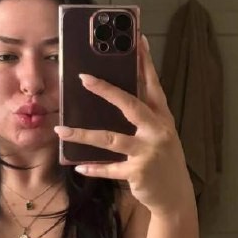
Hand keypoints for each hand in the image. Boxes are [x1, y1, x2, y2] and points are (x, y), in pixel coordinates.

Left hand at [54, 35, 193, 215]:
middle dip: (106, 90)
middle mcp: (157, 132)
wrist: (176, 196)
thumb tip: (117, 95)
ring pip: (110, 138)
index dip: (145, 63)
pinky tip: (79, 166)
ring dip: (83, 135)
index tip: (136, 40)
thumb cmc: (164, 161)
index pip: (153, 85)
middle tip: (84, 78)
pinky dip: (93, 168)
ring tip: (61, 130)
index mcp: (163, 118)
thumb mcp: (161, 135)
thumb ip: (145, 116)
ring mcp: (147, 152)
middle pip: (130, 105)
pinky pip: (109, 168)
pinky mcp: (137, 172)